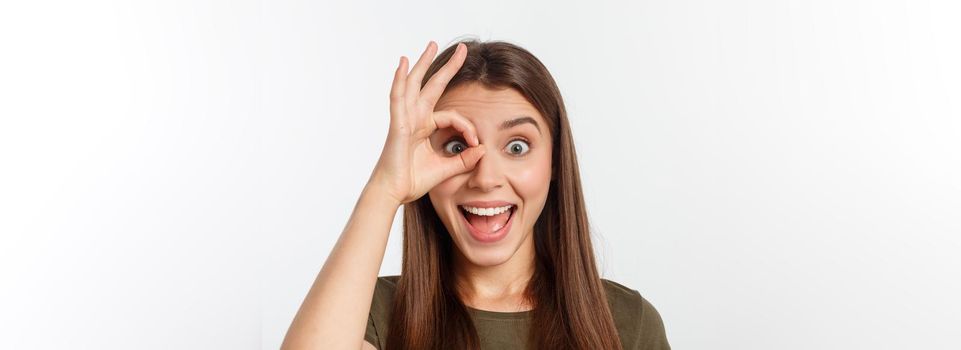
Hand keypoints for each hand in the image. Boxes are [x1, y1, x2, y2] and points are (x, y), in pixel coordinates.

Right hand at [369, 41, 485, 205]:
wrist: (393, 193)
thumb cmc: (412, 181)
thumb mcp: (446, 169)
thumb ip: (464, 160)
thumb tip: (483, 149)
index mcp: (424, 128)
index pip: (452, 117)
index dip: (467, 127)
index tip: (477, 143)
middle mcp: (414, 118)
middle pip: (431, 86)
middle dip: (447, 67)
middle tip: (463, 49)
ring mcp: (404, 118)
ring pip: (414, 84)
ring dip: (423, 63)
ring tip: (431, 45)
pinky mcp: (397, 124)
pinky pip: (398, 97)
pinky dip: (399, 79)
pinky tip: (403, 63)